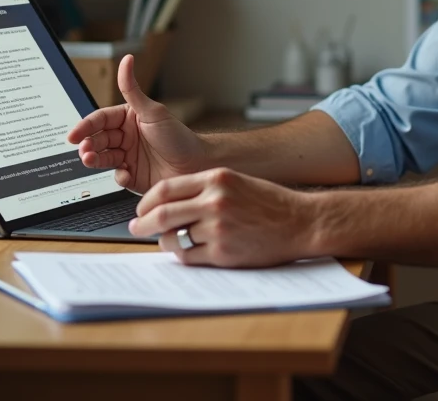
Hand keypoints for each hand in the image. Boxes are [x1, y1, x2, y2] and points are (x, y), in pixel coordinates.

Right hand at [66, 54, 207, 194]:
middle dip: (88, 145)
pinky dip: (118, 176)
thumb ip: (133, 89)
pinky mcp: (133, 176)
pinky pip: (117, 176)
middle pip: (97, 140)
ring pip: (102, 158)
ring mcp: (128, 157)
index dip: (84, 127)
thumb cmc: (179, 136)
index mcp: (128, 119)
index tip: (73, 136)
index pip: (99, 120)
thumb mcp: (153, 111)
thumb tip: (126, 60)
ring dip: (95, 160)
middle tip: (85, 151)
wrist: (197, 164)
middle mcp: (126, 137)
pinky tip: (125, 174)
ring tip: (92, 161)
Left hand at [132, 167, 317, 266]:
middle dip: (143, 223)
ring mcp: (218, 228)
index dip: (147, 201)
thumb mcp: (237, 182)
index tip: (141, 209)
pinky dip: (181, 255)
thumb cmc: (271, 203)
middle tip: (136, 228)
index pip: (166, 188)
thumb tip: (169, 202)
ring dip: (163, 241)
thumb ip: (204, 188)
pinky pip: (189, 256)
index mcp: (216, 179)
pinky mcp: (224, 253)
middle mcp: (215, 202)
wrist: (301, 222)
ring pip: (173, 237)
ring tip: (165, 241)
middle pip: (162, 213)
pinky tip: (185, 251)